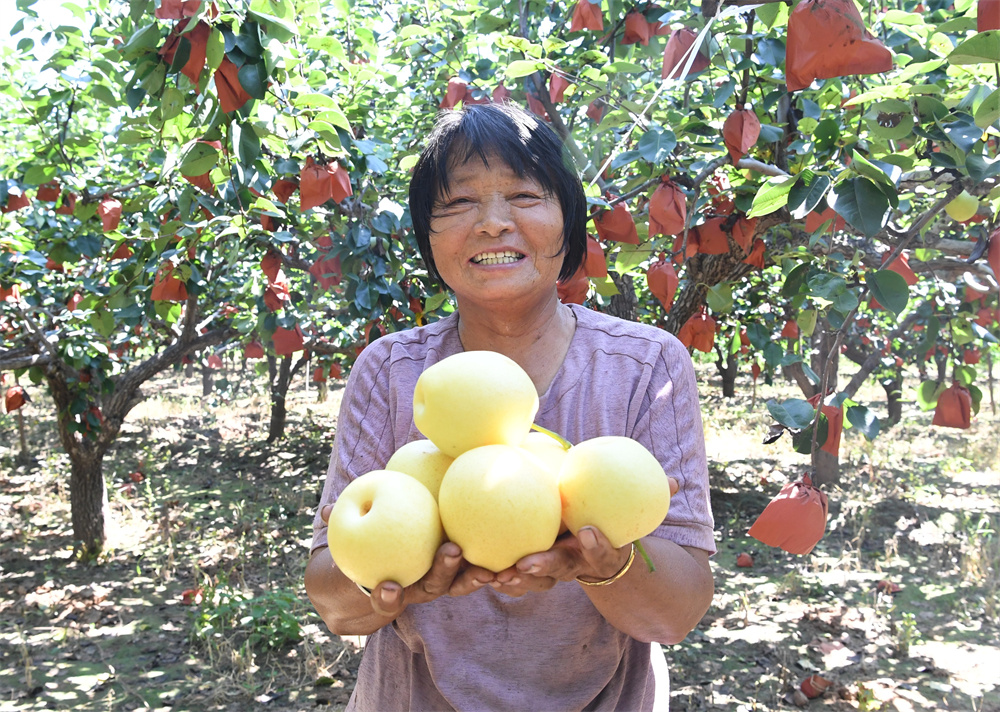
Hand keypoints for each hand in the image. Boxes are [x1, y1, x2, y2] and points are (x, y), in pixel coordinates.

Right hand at [318, 505, 494, 617]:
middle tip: (452, 552)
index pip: (388, 598)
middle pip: (434, 588)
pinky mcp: (462, 569)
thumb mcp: (350, 538)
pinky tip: (509, 551)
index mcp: (391, 587)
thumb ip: (339, 524)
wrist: (393, 561)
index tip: (388, 588)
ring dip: (475, 574)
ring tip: (489, 563)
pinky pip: (477, 567)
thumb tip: (325, 509)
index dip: (388, 598)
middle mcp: (420, 587)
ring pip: (460, 583)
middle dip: (444, 575)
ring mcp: (443, 581)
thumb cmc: (366, 547)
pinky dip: (492, 564)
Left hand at [489, 476, 679, 596]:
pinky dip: (494, 576)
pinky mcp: (530, 571)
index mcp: (598, 552)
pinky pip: (511, 577)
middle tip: (526, 565)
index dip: (596, 545)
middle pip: (560, 570)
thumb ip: (652, 497)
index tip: (587, 531)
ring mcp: (552, 571)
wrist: (596, 557)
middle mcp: (574, 565)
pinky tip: (474, 570)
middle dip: (544, 568)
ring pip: (532, 580)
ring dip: (514, 579)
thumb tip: (677, 481)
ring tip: (495, 575)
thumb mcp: (631, 513)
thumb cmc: (611, 523)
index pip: (602, 552)